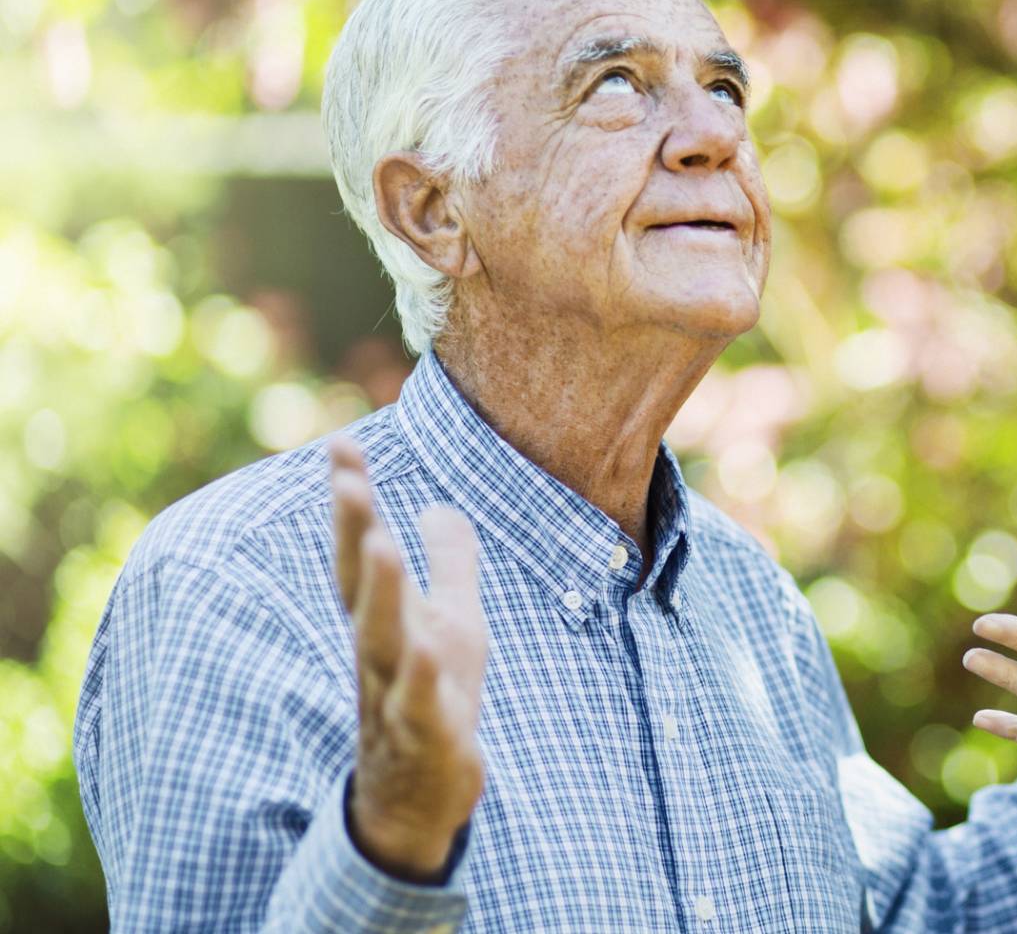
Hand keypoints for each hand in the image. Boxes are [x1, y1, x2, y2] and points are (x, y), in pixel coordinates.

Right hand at [330, 437, 488, 882]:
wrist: (424, 797)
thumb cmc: (435, 698)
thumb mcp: (452, 620)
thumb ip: (449, 563)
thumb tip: (439, 504)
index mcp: (386, 618)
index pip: (361, 551)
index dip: (352, 499)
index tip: (340, 442)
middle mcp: (381, 650)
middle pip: (361, 588)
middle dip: (353, 534)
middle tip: (346, 481)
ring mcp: (397, 695)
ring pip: (382, 642)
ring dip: (379, 594)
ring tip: (378, 544)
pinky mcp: (427, 740)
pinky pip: (419, 708)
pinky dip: (419, 681)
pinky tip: (426, 652)